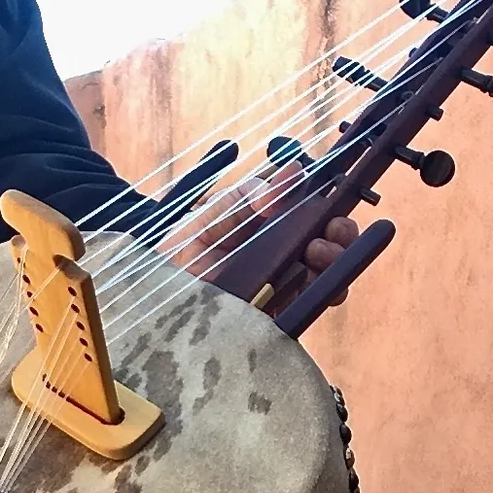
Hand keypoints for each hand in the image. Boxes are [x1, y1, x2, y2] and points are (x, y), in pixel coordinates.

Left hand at [157, 162, 359, 306]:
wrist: (153, 300)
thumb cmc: (178, 254)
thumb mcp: (207, 217)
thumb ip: (245, 197)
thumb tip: (292, 172)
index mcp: (266, 227)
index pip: (310, 212)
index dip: (329, 205)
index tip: (333, 199)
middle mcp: (279, 257)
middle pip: (326, 242)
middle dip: (339, 233)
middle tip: (331, 231)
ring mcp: (279, 289)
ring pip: (325, 275)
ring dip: (335, 262)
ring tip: (318, 255)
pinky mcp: (275, 320)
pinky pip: (308, 309)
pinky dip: (323, 296)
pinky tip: (319, 287)